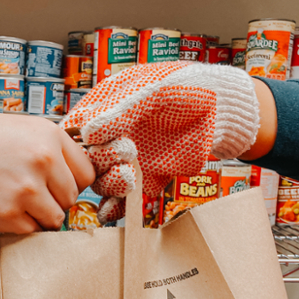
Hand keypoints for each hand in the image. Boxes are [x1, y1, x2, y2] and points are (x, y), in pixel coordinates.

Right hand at [0, 98, 95, 233]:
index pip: (87, 174)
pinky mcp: (7, 213)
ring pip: (55, 219)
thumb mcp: (23, 130)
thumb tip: (74, 182)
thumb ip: (52, 153)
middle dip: (54, 200)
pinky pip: (30, 231)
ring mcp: (26, 189)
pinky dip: (18, 225)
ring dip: (38, 216)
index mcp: (51, 136)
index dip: (72, 182)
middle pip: (72, 199)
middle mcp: (44, 161)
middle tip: (28, 192)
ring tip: (13, 200)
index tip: (58, 186)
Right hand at [60, 62, 259, 222]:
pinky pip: (124, 200)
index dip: (77, 142)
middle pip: (86, 161)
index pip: (75, 131)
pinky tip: (112, 212)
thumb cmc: (186, 87)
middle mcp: (112, 138)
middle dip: (99, 163)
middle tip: (125, 155)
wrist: (222, 109)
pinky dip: (115, 209)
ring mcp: (128, 161)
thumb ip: (120, 111)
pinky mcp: (146, 180)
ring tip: (128, 178)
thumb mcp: (151, 91)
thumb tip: (87, 133)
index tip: (92, 144)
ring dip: (108, 184)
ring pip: (102, 182)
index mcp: (105, 109)